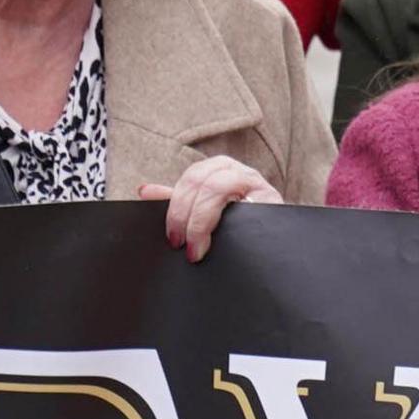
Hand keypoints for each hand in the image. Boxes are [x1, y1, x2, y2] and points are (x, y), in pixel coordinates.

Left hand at [140, 154, 282, 260]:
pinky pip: (248, 207)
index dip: (177, 206)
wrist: (273, 246)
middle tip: (183, 246)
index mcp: (221, 169)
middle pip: (204, 182)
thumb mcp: (204, 211)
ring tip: (198, 249)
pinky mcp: (274, 202)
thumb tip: (145, 191)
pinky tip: (224, 241)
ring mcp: (259, 186)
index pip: (193, 176)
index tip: (173, 237)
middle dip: (188, 217)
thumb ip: (179, 201)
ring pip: (220, 187)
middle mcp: (240, 172)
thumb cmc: (237, 227)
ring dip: (202, 220)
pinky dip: (232, 222)